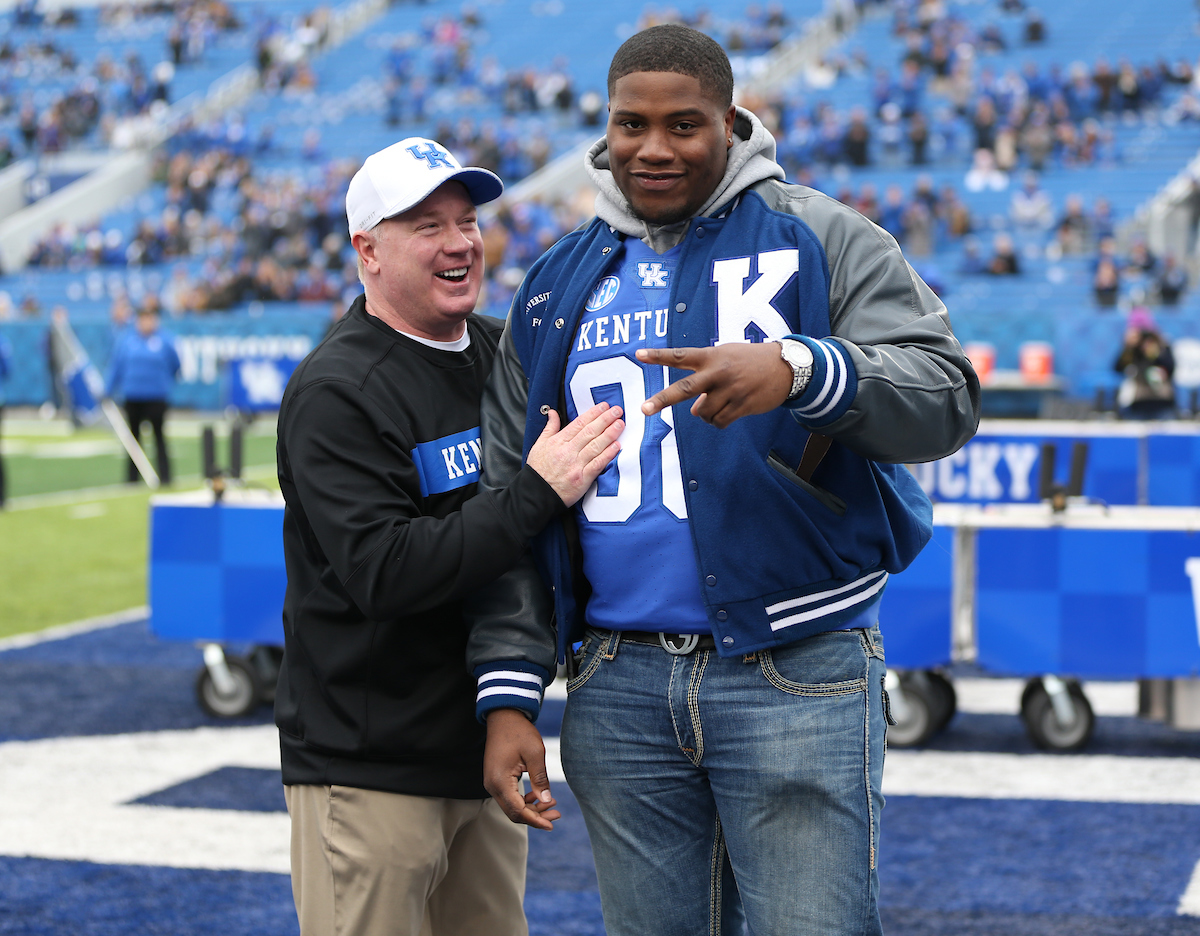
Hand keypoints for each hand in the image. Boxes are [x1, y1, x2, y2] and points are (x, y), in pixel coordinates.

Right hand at [484, 709, 560, 830]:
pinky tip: (539, 796)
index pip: (517, 810)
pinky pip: (509, 796)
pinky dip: (524, 800)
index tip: (551, 825)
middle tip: (556, 814)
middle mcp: (492, 785)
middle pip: (514, 812)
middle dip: (535, 817)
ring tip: (552, 805)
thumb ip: (540, 779)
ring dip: (531, 809)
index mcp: (500, 781)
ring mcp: (492, 782)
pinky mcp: (496, 778)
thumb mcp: (534, 754)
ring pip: (512, 806)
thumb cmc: (519, 731)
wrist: (503, 716)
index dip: (535, 820)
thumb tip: (546, 802)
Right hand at [526, 402, 622, 506]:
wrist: (536, 494)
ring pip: (595, 445)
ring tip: (620, 424)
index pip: (579, 423)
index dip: (593, 413)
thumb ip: (550, 428)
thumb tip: (553, 413)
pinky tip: (616, 446)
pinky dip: (607, 454)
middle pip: (590, 431)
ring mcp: (576, 465)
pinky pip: (597, 464)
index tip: (604, 406)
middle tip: (617, 410)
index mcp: (558, 441)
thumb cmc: (538, 470)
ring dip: (610, 433)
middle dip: (605, 419)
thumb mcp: (539, 445)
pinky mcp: (582, 479)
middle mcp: (568, 451)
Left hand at [637, 343, 792, 428]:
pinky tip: (728, 411)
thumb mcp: (726, 355)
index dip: (659, 356)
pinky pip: (718, 422)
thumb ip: (706, 375)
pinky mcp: (741, 405)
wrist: (786, 368)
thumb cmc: (750, 361)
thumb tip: (694, 408)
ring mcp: (730, 390)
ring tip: (717, 403)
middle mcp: (718, 373)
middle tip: (643, 409)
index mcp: (712, 357)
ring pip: (702, 412)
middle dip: (662, 400)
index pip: (680, 356)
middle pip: (684, 388)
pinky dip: (717, 421)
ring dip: (704, 413)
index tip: (639, 355)